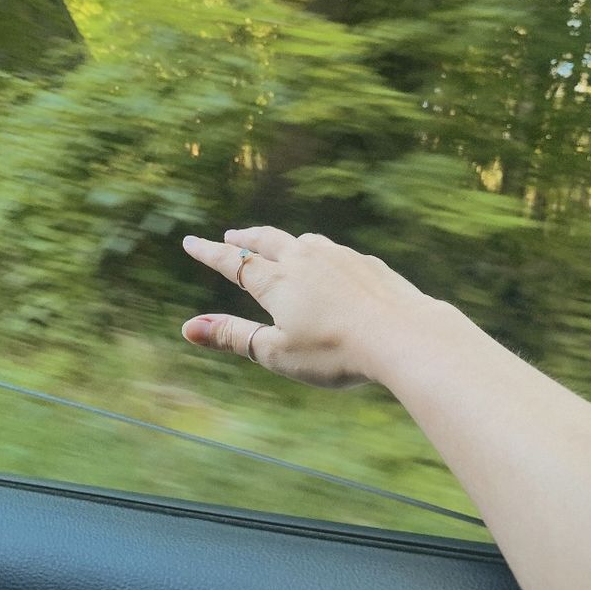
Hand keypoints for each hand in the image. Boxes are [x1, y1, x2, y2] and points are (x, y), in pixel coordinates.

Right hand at [181, 225, 433, 387]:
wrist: (403, 334)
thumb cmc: (335, 352)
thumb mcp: (276, 353)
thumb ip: (233, 337)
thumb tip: (187, 328)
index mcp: (277, 281)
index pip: (233, 263)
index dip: (209, 253)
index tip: (191, 242)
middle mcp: (305, 259)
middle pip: (267, 241)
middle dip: (245, 239)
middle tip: (231, 236)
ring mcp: (339, 256)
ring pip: (304, 241)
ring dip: (285, 242)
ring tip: (280, 246)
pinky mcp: (367, 264)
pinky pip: (337, 253)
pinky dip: (323, 255)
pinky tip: (331, 266)